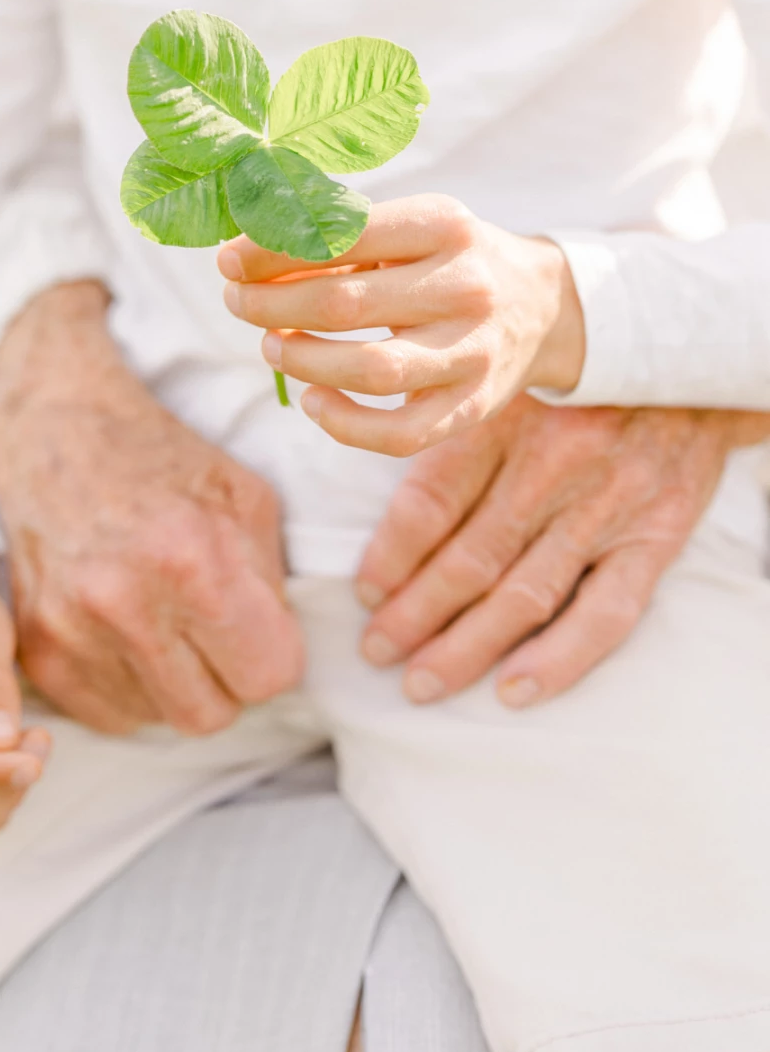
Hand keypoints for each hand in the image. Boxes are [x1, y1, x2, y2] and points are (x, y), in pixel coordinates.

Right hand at [0, 282, 302, 737]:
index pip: (267, 676)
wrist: (56, 433)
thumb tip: (279, 652)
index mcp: (192, 559)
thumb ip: (271, 583)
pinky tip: (127, 632)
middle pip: (212, 715)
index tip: (260, 627)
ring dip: (176, 684)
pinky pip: (110, 718)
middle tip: (215, 631)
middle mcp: (125, 603)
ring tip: (165, 621)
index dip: (273, 653)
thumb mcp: (245, 498)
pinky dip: (130, 688)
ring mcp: (72, 632)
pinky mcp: (38, 653)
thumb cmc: (163, 461)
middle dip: (226, 679)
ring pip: (160, 720)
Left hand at [220, 196, 585, 457]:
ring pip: (371, 370)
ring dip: (303, 361)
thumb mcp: (411, 228)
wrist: (543, 307)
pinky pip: (398, 434)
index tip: (229, 260)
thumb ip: (340, 236)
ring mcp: (473, 353)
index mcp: (444, 226)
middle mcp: (465, 287)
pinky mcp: (472, 408)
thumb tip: (247, 258)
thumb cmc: (449, 261)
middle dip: (272, 306)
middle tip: (238, 302)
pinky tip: (313, 400)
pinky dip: (343, 424)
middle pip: (345, 304)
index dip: (274, 250)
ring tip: (270, 345)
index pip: (343, 235)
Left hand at [355, 395, 769, 707]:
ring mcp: (606, 506)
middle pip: (470, 557)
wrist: (690, 360)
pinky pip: (605, 613)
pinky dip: (559, 659)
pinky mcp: (654, 537)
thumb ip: (441, 408)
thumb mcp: (503, 369)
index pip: (432, 499)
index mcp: (504, 417)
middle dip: (414, 614)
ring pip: (524, 594)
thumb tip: (360, 436)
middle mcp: (553, 463)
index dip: (390, 554)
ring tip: (420, 684)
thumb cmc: (576, 373)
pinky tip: (513, 691)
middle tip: (375, 651)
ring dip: (466, 647)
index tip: (364, 592)